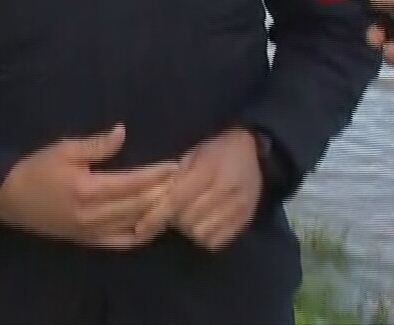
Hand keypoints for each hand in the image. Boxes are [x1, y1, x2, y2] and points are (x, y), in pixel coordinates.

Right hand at [0, 124, 177, 249]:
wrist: (6, 198)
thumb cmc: (36, 169)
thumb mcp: (65, 149)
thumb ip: (97, 145)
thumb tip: (123, 132)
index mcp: (88, 190)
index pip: (133, 184)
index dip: (157, 175)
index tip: (176, 166)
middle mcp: (92, 216)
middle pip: (139, 207)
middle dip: (163, 193)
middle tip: (183, 180)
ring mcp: (90, 233)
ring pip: (134, 226)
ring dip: (156, 213)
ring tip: (172, 198)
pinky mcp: (87, 242)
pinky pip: (120, 243)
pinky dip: (140, 235)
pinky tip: (153, 223)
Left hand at [152, 128, 263, 251]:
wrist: (254, 151)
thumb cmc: (216, 152)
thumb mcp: (192, 156)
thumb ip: (173, 180)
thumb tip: (149, 207)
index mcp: (209, 170)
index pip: (176, 201)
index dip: (155, 217)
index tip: (140, 229)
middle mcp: (227, 190)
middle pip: (187, 221)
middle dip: (175, 220)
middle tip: (175, 212)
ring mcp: (239, 207)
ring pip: (201, 234)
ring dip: (190, 229)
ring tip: (192, 216)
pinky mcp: (246, 219)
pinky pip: (216, 241)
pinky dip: (206, 236)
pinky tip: (205, 223)